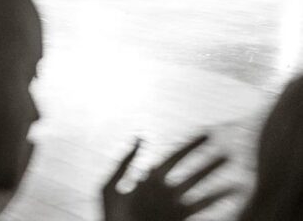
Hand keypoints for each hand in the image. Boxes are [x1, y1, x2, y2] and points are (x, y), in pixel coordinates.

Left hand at [102, 135, 233, 220]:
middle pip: (193, 175)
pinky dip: (216, 208)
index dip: (192, 145)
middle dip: (211, 165)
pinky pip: (201, 215)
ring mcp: (174, 212)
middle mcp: (167, 195)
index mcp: (151, 180)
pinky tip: (231, 202)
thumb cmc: (109, 218)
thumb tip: (141, 138)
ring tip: (239, 182)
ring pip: (202, 196)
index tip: (208, 134)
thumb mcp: (109, 188)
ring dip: (220, 189)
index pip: (175, 157)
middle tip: (229, 153)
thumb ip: (123, 163)